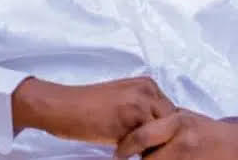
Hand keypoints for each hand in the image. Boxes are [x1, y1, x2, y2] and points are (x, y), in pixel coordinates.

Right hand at [11, 76, 175, 145]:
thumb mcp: (122, 100)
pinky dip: (138, 153)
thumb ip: (143, 109)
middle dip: (163, 140)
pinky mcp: (131, 117)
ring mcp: (141, 102)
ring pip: (162, 135)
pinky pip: (146, 143)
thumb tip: (161, 132)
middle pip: (172, 123)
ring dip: (152, 148)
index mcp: (147, 84)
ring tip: (135, 154)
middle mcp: (148, 89)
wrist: (64, 106)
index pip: (172, 113)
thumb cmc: (88, 107)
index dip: (165, 132)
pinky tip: (121, 153)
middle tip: (148, 153)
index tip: (157, 145)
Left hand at [114, 109, 237, 159]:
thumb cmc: (205, 130)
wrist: (235, 147)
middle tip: (127, 158)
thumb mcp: (185, 118)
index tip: (117, 153)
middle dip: (137, 159)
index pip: (142, 136)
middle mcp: (182, 141)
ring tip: (148, 158)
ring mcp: (188, 159)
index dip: (125, 147)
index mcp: (177, 122)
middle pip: (146, 159)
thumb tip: (135, 123)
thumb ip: (163, 121)